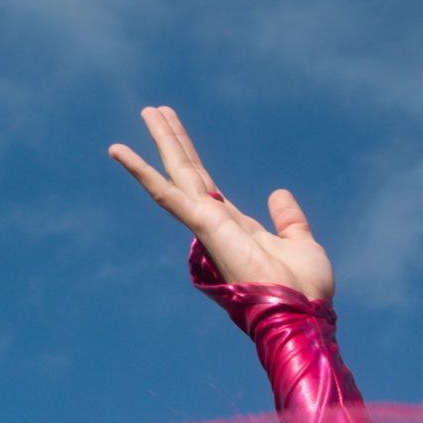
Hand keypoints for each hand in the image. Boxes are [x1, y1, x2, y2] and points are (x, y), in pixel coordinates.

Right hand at [110, 106, 333, 303]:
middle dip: (172, 141)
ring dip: (162, 142)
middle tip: (154, 110)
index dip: (192, 158)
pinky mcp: (204, 225)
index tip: (178, 134)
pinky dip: (142, 171)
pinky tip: (119, 150)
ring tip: (149, 111)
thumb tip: (278, 193)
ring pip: (178, 174)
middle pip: (188, 173)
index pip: (207, 185)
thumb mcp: (300, 243)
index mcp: (235, 227)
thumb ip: (288, 219)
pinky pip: (166, 194)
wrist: (302, 312)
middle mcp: (216, 223)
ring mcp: (207, 224)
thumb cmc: (303, 289)